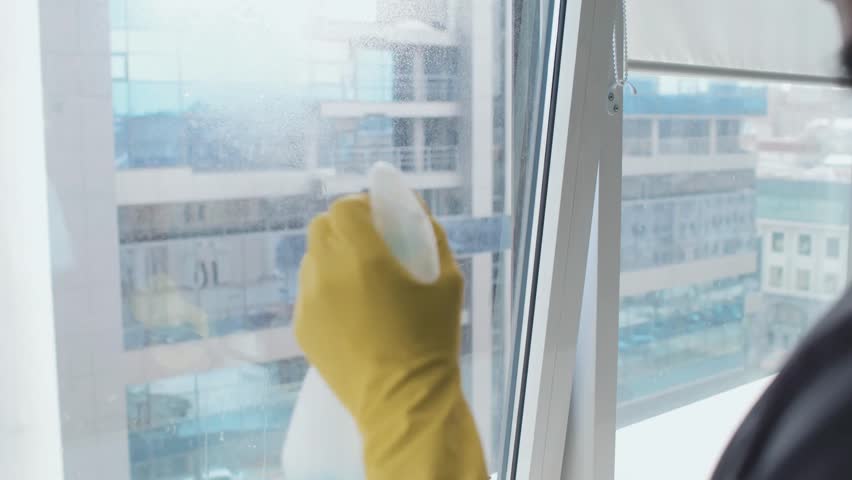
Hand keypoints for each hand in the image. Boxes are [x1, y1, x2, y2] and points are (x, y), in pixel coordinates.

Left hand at [294, 194, 486, 478]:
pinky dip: (326, 290)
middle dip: (343, 228)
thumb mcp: (448, 282)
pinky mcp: (302, 327)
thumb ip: (432, 237)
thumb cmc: (433, 339)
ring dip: (332, 258)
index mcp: (365, 256)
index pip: (344, 208)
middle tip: (368, 247)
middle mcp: (328, 272)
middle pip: (320, 226)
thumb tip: (415, 212)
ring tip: (359, 284)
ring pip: (311, 259)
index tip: (379, 221)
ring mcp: (310, 301)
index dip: (361, 207)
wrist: (403, 401)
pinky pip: (309, 293)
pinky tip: (351, 314)